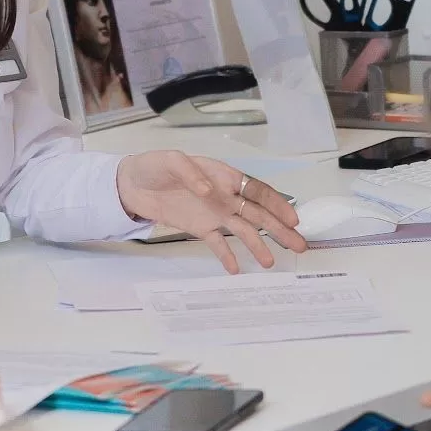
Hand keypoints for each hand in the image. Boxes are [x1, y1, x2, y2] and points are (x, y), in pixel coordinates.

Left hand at [114, 150, 306, 271]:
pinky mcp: (200, 228)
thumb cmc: (153, 166)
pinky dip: (227, 255)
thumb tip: (209, 191)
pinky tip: (237, 269)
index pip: (255, 190)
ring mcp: (214, 214)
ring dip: (258, 245)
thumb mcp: (170, 161)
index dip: (276, 204)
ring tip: (270, 262)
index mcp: (223, 176)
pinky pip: (218, 243)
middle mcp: (225, 196)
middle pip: (258, 214)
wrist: (131, 184)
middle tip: (299, 245)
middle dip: (280, 229)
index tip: (291, 218)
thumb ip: (189, 173)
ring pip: (243, 230)